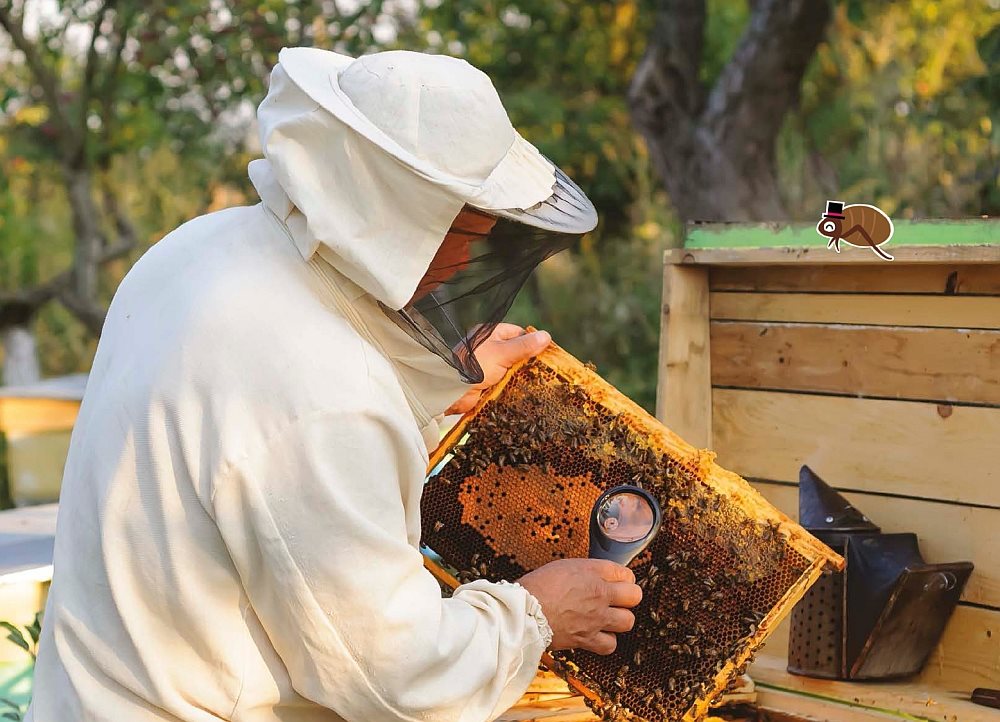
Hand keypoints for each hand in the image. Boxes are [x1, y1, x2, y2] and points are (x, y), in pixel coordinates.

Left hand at [445, 324, 550, 414]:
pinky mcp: (488, 383)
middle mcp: (490, 348)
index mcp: (491, 334)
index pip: (518, 334)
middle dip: (529, 362)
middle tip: (547, 370)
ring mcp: (489, 366)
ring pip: (513, 370)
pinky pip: (506, 383)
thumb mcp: (502, 353)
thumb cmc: (474, 365)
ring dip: (523, 377)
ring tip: (542, 383)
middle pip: (517, 353)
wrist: (450, 390)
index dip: (533, 342)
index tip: (547, 353)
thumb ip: (524, 346)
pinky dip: (514, 387)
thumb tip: (546, 336)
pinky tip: (528, 392)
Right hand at [518, 559, 641, 654]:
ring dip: (620, 619)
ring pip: (628, 621)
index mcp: (592, 572)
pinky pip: (611, 644)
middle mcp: (599, 594)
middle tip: (617, 600)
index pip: (626, 573)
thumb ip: (586, 571)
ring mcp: (596, 619)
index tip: (616, 582)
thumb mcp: (562, 566)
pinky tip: (598, 635)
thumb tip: (597, 576)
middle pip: (635, 596)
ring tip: (608, 618)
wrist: (523, 611)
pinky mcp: (587, 639)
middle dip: (628, 597)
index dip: (622, 578)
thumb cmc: (537, 586)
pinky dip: (607, 641)